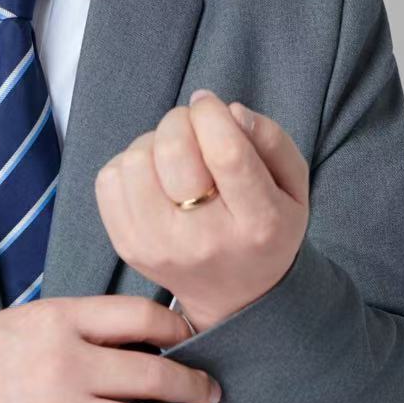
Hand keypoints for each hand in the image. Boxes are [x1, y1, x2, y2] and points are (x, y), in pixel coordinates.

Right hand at [0, 297, 220, 402]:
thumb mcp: (32, 319)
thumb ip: (89, 324)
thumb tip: (159, 339)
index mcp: (58, 322)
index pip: (145, 319)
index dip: (180, 330)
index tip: (190, 340)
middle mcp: (64, 368)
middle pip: (159, 378)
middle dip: (195, 386)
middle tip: (206, 390)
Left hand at [93, 90, 309, 333]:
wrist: (235, 297)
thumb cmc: (266, 229)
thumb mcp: (293, 187)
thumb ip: (272, 140)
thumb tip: (228, 111)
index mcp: (257, 223)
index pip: (226, 153)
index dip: (211, 114)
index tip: (210, 105)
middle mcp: (203, 240)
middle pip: (173, 151)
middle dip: (181, 121)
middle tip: (193, 128)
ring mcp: (158, 246)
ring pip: (135, 160)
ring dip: (153, 143)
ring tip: (175, 158)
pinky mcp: (127, 246)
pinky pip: (109, 179)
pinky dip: (129, 164)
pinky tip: (154, 177)